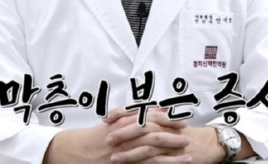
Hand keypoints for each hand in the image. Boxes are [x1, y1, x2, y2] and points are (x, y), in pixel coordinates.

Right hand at [44, 107, 184, 162]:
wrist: (79, 151)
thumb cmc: (96, 136)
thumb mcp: (113, 121)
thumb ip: (131, 114)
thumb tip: (153, 110)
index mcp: (123, 121)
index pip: (149, 116)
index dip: (166, 117)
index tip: (180, 118)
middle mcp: (125, 133)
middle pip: (154, 130)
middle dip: (172, 131)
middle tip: (186, 132)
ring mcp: (125, 149)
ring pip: (153, 148)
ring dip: (171, 150)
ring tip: (188, 152)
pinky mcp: (125, 162)